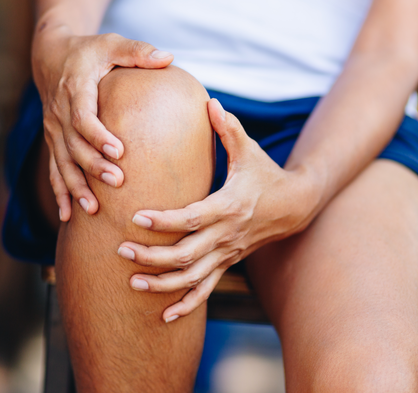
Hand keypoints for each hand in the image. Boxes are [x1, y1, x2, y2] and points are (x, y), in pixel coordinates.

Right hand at [32, 27, 173, 220]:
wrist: (50, 56)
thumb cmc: (89, 51)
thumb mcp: (112, 43)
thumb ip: (137, 52)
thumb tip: (167, 57)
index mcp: (75, 88)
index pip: (83, 116)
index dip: (98, 135)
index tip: (119, 151)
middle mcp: (59, 112)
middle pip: (73, 144)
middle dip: (93, 166)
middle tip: (117, 182)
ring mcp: (53, 129)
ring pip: (62, 162)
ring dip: (76, 186)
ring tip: (92, 208)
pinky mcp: (53, 141)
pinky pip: (54, 169)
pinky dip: (60, 193)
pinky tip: (67, 216)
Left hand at [117, 99, 321, 322]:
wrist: (296, 206)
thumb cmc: (266, 173)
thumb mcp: (249, 150)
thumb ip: (228, 128)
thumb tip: (209, 101)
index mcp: (228, 206)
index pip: (191, 218)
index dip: (164, 221)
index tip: (136, 218)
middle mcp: (226, 235)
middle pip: (186, 254)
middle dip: (151, 256)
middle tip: (121, 250)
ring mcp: (227, 253)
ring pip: (193, 277)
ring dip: (162, 283)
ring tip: (132, 283)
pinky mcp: (228, 263)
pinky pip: (206, 290)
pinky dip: (186, 305)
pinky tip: (165, 317)